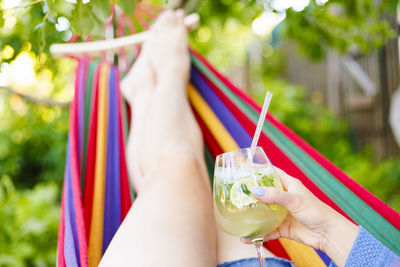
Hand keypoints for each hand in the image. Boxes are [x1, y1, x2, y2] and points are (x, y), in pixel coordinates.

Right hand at [244, 167, 358, 266]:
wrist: (329, 234)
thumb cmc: (317, 212)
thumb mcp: (295, 200)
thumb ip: (275, 196)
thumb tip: (255, 191)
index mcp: (289, 185)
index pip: (271, 172)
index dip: (259, 169)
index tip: (244, 167)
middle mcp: (284, 198)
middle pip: (264, 192)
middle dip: (251, 192)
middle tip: (235, 192)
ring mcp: (283, 213)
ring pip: (263, 212)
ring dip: (252, 214)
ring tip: (237, 214)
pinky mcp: (283, 228)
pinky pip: (267, 230)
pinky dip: (258, 234)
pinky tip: (247, 238)